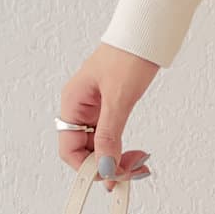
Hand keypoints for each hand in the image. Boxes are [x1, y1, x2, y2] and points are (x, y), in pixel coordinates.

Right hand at [58, 43, 161, 190]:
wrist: (145, 35)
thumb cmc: (128, 56)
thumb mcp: (118, 98)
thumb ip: (110, 134)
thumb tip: (105, 167)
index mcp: (73, 103)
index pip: (69, 150)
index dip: (88, 168)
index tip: (110, 178)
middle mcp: (80, 108)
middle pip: (85, 152)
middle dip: (107, 166)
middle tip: (132, 172)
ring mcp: (95, 110)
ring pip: (100, 148)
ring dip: (117, 160)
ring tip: (141, 164)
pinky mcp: (110, 108)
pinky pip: (111, 137)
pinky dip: (123, 149)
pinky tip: (138, 155)